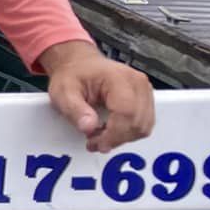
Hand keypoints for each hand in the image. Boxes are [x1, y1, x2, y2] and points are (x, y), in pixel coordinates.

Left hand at [40, 41, 154, 151]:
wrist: (81, 65)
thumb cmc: (73, 75)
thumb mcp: (63, 92)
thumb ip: (75, 110)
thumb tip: (89, 127)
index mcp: (118, 78)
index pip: (126, 112)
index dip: (114, 134)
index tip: (97, 144)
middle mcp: (137, 83)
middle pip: (138, 122)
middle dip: (116, 138)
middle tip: (93, 142)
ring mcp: (145, 90)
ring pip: (143, 126)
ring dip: (122, 137)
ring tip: (100, 135)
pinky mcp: (146, 99)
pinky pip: (143, 123)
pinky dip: (128, 132)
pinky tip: (110, 129)